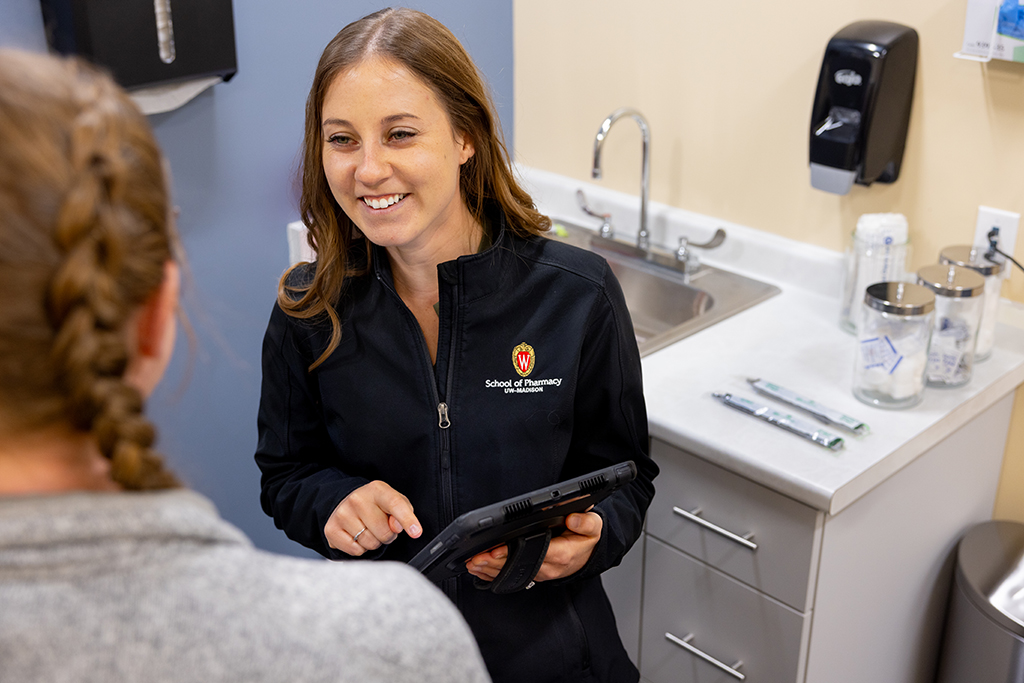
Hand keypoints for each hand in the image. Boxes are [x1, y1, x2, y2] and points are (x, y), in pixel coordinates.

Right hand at [325, 480, 421, 555]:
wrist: (345, 503)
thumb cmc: (375, 505)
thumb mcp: (393, 502)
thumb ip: (403, 512)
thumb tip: (397, 527)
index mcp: (377, 489)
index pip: (396, 504)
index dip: (408, 520)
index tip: (416, 532)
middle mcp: (357, 499)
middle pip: (384, 532)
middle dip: (387, 535)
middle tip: (381, 527)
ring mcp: (342, 514)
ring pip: (370, 543)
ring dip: (373, 542)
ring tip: (368, 530)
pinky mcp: (331, 529)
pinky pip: (356, 551)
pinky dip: (360, 548)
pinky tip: (356, 536)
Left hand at [465, 511, 602, 582]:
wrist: (587, 556)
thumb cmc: (586, 539)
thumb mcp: (594, 527)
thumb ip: (586, 522)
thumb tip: (573, 517)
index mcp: (562, 554)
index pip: (534, 554)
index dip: (513, 552)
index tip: (496, 548)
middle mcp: (548, 568)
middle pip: (517, 566)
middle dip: (494, 562)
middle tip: (475, 557)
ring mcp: (538, 574)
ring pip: (511, 574)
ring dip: (489, 570)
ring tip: (472, 562)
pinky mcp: (531, 575)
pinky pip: (510, 577)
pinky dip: (492, 574)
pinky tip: (478, 569)